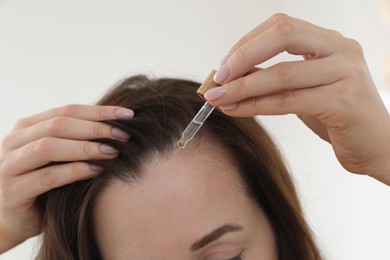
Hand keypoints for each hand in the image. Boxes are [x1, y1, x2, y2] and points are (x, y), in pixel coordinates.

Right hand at [0, 104, 133, 251]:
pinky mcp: (12, 191)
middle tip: (124, 133)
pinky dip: (74, 171)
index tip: (127, 115)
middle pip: (59, 124)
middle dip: (95, 128)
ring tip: (113, 150)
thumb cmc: (43, 185)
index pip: (66, 111)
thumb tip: (118, 127)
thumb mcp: (58, 157)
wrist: (13, 220)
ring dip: (86, 147)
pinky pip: (47, 177)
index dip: (99, 112)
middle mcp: (13, 141)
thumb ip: (75, 140)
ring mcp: (9, 165)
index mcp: (26, 127)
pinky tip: (97, 170)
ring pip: (49, 146)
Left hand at [205, 14, 389, 184]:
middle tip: (218, 77)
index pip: (281, 26)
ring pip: (283, 73)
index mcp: (330, 41)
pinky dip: (257, 106)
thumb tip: (231, 75)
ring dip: (243, 87)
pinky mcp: (346, 102)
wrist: (378, 145)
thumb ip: (274, 78)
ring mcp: (347, 72)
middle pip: (283, 35)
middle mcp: (341, 49)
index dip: (247, 42)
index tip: (223, 65)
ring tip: (217, 98)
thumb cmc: (337, 116)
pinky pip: (289, 100)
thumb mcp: (304, 90)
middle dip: (242, 56)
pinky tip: (236, 110)